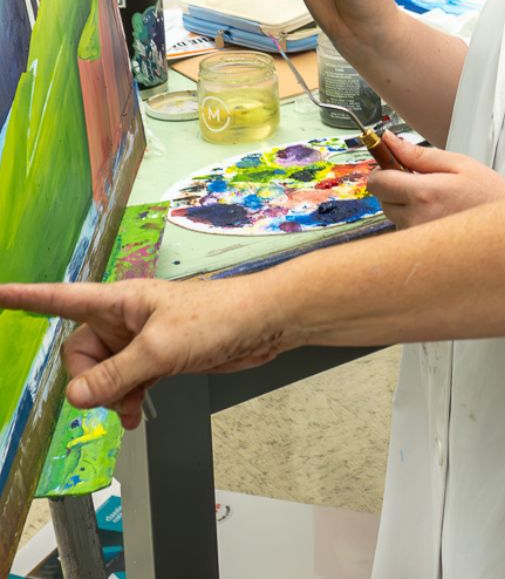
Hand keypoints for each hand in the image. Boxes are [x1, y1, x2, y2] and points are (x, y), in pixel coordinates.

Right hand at [0, 277, 293, 429]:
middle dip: (87, 378)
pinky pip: (125, 382)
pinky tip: (131, 418)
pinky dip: (124, 400)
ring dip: (107, 395)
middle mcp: (126, 317)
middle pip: (79, 351)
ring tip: (127, 409)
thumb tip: (74, 397)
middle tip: (111, 392)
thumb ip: (114, 375)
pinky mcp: (161, 358)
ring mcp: (142, 339)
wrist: (264, 324)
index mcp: (120, 300)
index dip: (26, 298)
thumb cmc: (219, 317)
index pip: (62, 299)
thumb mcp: (160, 349)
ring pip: (102, 372)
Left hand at [368, 133, 504, 228]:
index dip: (382, 171)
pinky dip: (417, 223)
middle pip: (383, 201)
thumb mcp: (461, 164)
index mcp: (425, 194)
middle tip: (424, 182)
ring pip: (395, 218)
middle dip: (396, 188)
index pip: (378, 183)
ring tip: (439, 203)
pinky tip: (441, 219)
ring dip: (407, 207)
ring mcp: (420, 240)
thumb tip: (390, 140)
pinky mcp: (423, 254)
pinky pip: (408, 233)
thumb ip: (420, 154)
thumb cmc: (490, 195)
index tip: (393, 166)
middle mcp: (417, 220)